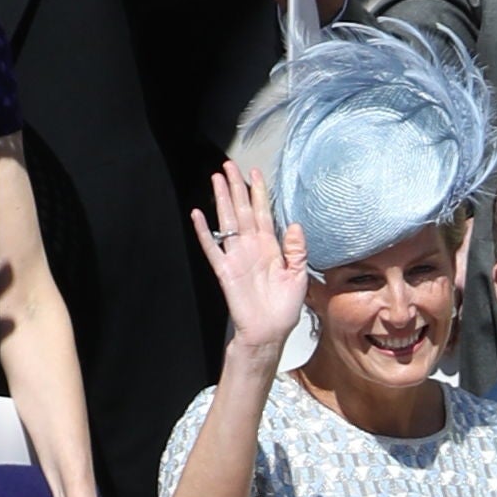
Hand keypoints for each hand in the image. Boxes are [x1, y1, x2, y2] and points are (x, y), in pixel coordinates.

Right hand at [190, 160, 310, 351]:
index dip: (259, 193)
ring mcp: (236, 256)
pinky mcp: (224, 270)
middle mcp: (252, 247)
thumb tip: (294, 225)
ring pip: (227, 221)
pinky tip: (198, 214)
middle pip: (242, 210)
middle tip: (230, 165)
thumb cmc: (284, 307)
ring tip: (216, 179)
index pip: (263, 213)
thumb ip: (297, 250)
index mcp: (271, 247)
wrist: (269, 332)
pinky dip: (204, 231)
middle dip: (237, 187)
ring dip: (222, 200)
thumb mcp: (299, 276)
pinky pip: (211, 247)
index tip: (255, 173)